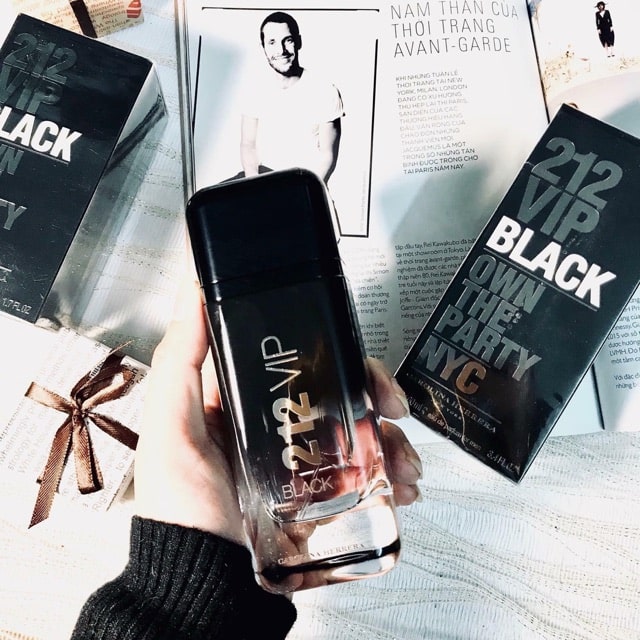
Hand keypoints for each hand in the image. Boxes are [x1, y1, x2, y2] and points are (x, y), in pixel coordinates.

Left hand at [134, 278, 421, 544]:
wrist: (206, 590)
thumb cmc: (182, 511)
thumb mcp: (172, 428)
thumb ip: (180, 361)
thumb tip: (191, 290)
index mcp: (244, 405)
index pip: (298, 363)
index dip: (335, 356)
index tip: (359, 362)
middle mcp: (275, 429)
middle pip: (337, 395)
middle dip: (375, 397)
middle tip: (393, 408)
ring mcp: (300, 464)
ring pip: (358, 434)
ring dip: (391, 439)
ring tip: (404, 462)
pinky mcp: (319, 498)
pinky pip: (362, 475)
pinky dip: (389, 474)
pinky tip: (400, 483)